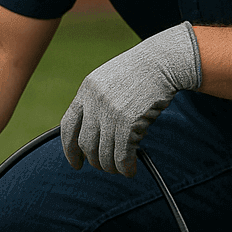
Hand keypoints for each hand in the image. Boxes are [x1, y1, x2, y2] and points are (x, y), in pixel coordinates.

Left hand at [61, 21, 201, 176]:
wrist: (162, 61)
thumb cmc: (140, 73)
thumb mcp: (109, 82)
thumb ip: (97, 104)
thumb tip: (93, 137)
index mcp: (86, 89)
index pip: (68, 126)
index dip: (69, 149)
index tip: (75, 163)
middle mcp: (94, 100)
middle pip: (86, 144)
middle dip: (95, 161)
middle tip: (105, 167)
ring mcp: (111, 111)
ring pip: (103, 153)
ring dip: (111, 167)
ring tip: (120, 170)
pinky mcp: (128, 121)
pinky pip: (122, 154)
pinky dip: (125, 167)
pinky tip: (130, 170)